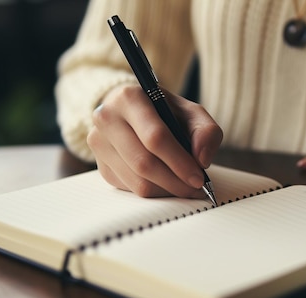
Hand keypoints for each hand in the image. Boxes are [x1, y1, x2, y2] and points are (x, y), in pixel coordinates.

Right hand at [87, 84, 222, 197]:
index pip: (155, 137)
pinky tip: (168, 185)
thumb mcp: (191, 112)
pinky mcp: (101, 165)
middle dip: (175, 182)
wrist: (134, 113)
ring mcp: (99, 144)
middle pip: (144, 163)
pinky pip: (130, 189)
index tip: (199, 178)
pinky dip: (154, 192)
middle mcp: (106, 119)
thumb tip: (202, 160)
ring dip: (166, 191)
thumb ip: (206, 131)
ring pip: (137, 181)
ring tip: (186, 189)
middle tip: (196, 189)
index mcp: (129, 98)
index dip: (180, 162)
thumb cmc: (165, 112)